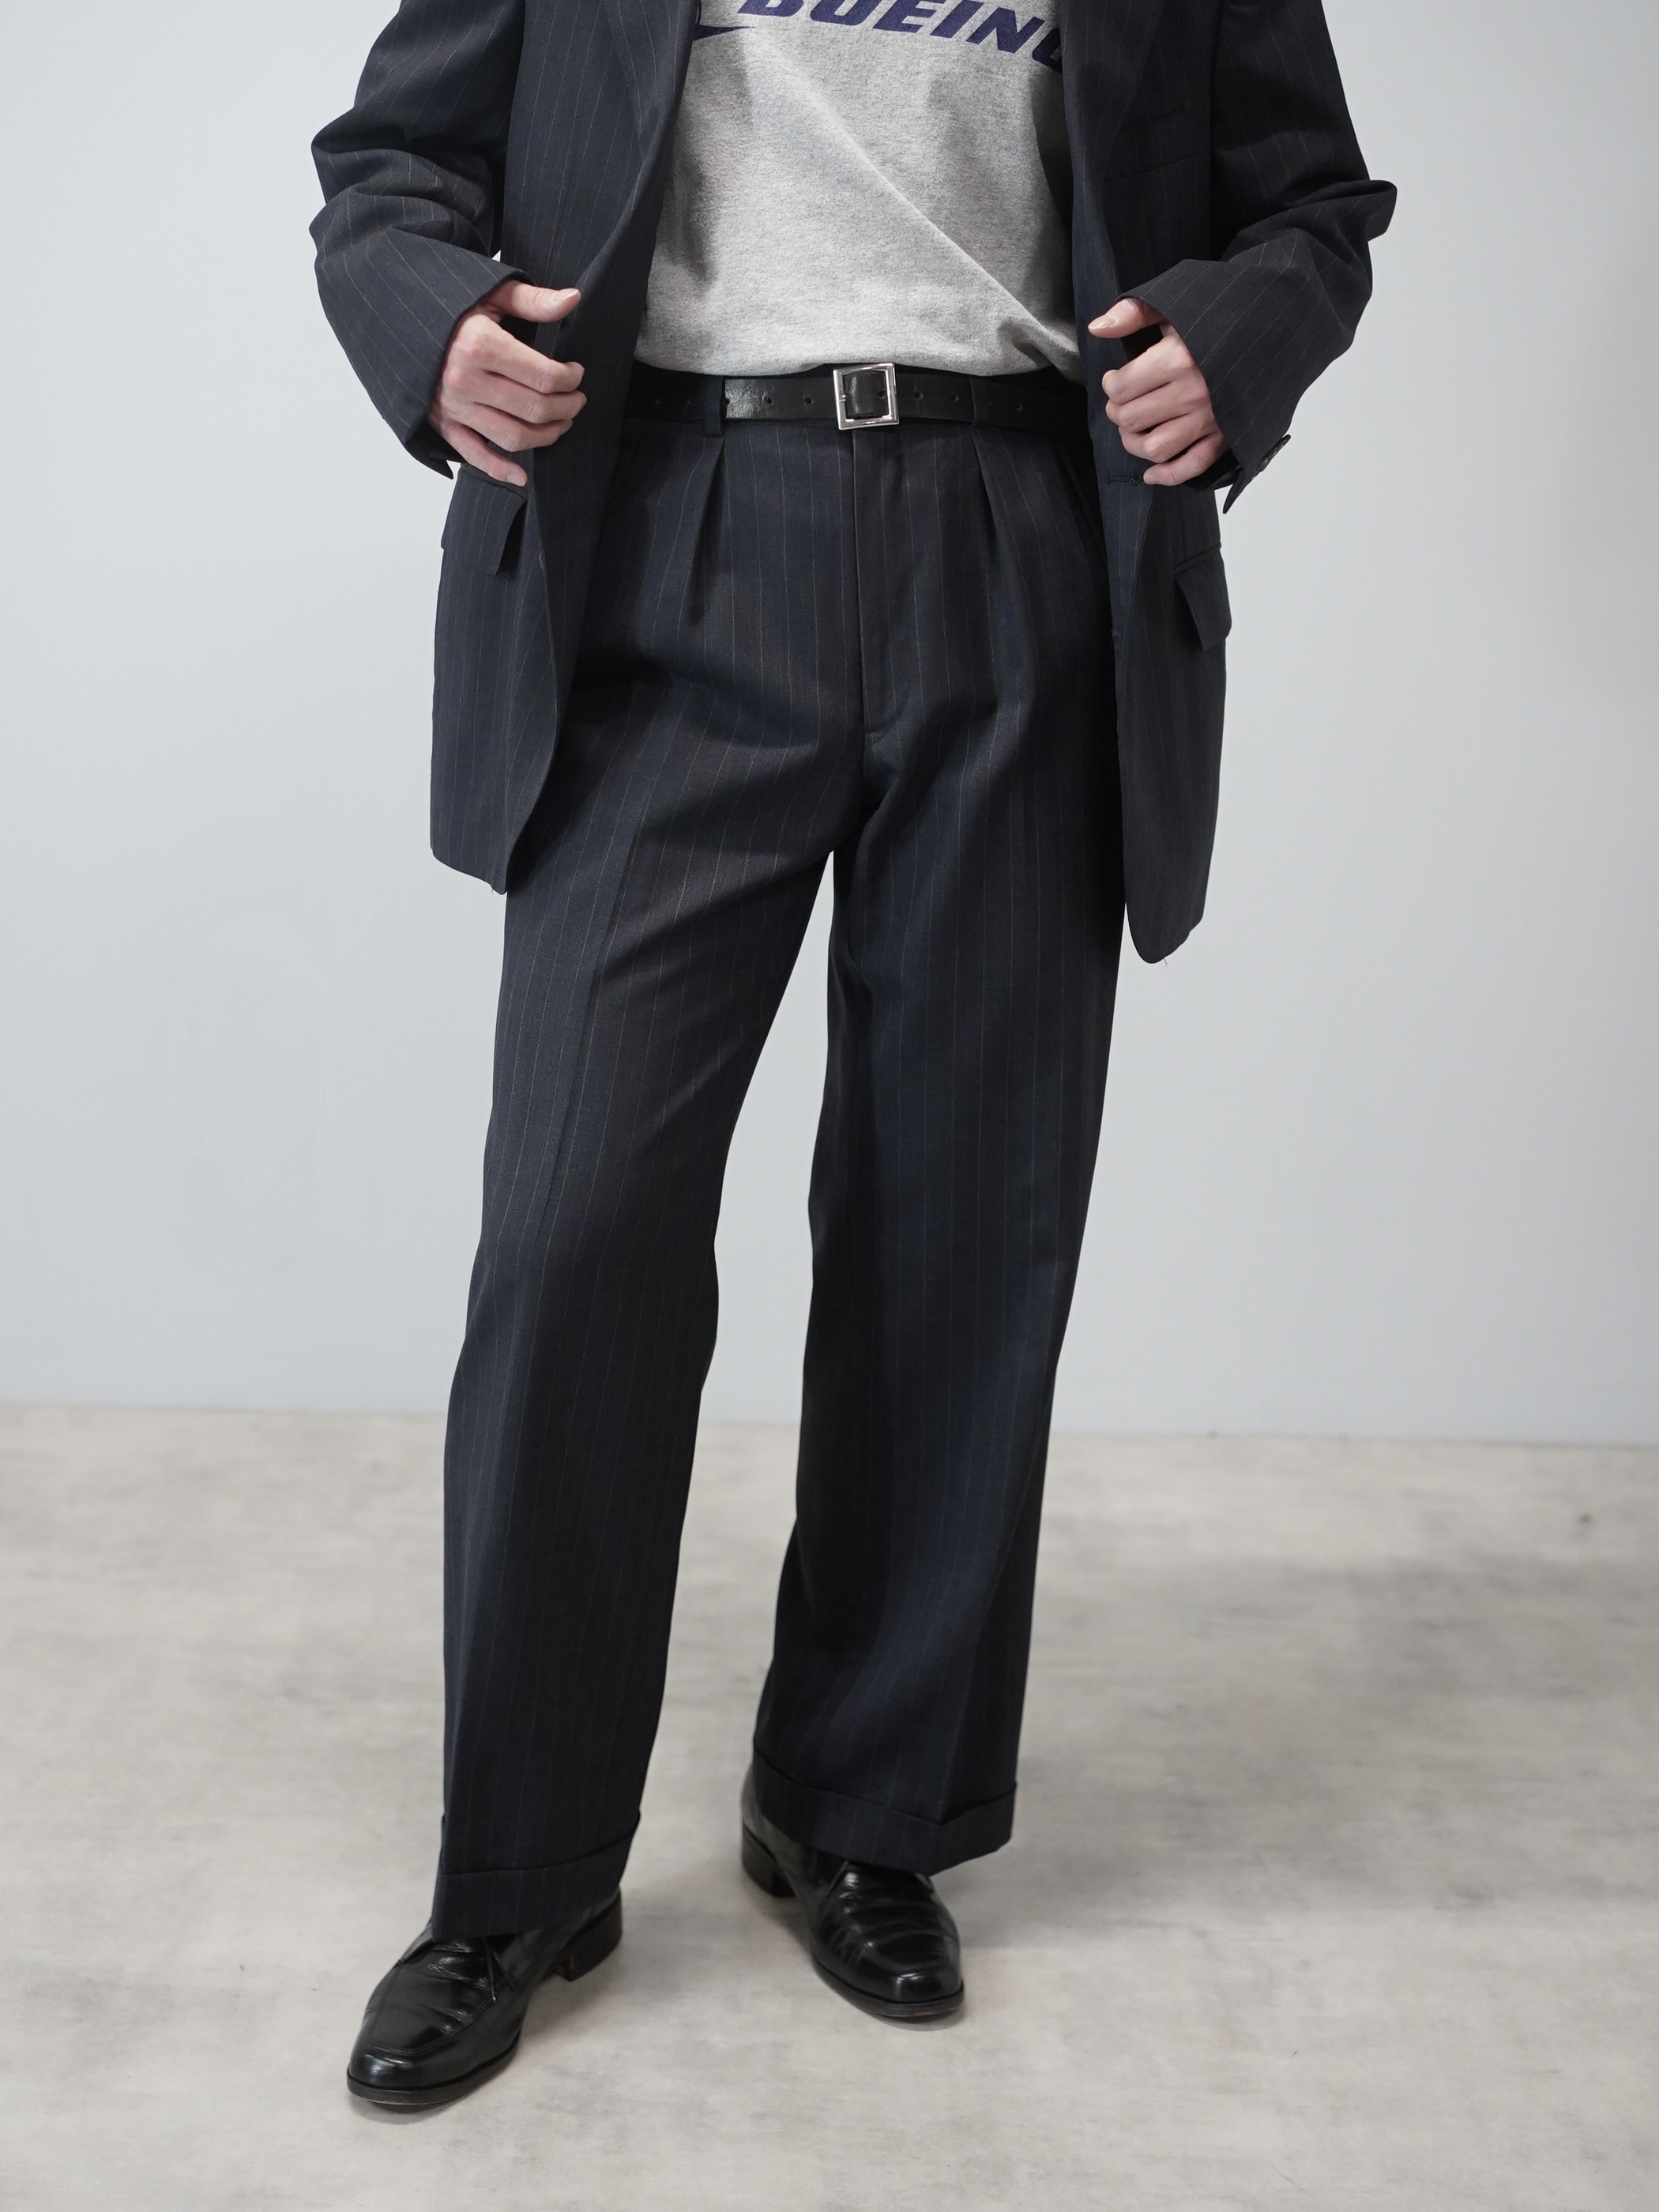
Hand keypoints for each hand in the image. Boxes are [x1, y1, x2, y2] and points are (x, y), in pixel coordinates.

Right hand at [428, 280, 585, 485]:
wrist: (398, 320)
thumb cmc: (448, 306)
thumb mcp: (489, 292)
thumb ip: (532, 300)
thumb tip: (573, 299)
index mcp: (480, 345)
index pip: (545, 376)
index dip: (570, 379)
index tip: (576, 374)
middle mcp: (465, 380)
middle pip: (534, 409)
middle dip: (566, 408)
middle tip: (577, 401)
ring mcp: (453, 407)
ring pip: (513, 437)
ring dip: (545, 436)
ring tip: (561, 424)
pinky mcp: (443, 424)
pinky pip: (476, 456)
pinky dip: (500, 470)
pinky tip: (522, 475)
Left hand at [1090, 298, 1226, 488]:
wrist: (1272, 328)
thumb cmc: (1221, 316)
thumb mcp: (1177, 304)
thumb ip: (1134, 313)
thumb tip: (1098, 328)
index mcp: (1178, 359)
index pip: (1122, 388)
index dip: (1111, 385)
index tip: (1116, 379)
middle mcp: (1193, 393)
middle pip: (1132, 419)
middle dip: (1118, 412)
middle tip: (1122, 403)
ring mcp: (1210, 418)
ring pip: (1156, 448)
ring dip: (1135, 444)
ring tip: (1133, 431)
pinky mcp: (1225, 435)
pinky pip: (1192, 466)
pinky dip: (1168, 476)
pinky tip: (1151, 474)